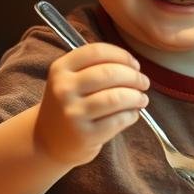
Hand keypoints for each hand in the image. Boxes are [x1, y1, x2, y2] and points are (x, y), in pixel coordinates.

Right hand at [35, 43, 150, 166]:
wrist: (49, 141)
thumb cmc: (70, 104)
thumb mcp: (70, 80)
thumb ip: (96, 67)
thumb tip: (134, 67)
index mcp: (60, 69)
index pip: (97, 51)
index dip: (122, 56)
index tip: (135, 64)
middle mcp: (63, 89)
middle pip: (109, 73)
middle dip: (134, 76)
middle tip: (144, 83)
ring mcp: (73, 113)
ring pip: (116, 98)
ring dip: (137, 97)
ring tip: (142, 99)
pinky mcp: (85, 135)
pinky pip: (118, 119)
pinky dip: (132, 115)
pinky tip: (132, 114)